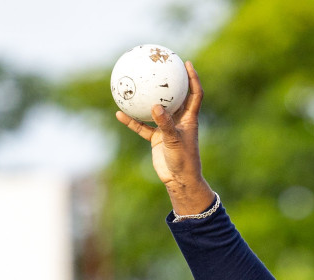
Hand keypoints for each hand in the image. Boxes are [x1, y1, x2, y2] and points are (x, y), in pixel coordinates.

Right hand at [114, 60, 215, 215]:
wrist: (179, 180)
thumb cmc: (184, 161)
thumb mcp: (175, 141)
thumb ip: (165, 124)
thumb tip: (155, 106)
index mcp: (189, 118)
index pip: (194, 93)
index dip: (193, 78)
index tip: (186, 64)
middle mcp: (178, 121)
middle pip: (175, 97)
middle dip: (169, 82)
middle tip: (160, 67)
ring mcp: (166, 129)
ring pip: (155, 110)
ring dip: (146, 99)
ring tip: (135, 85)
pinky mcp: (157, 139)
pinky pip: (142, 126)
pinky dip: (132, 121)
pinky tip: (119, 113)